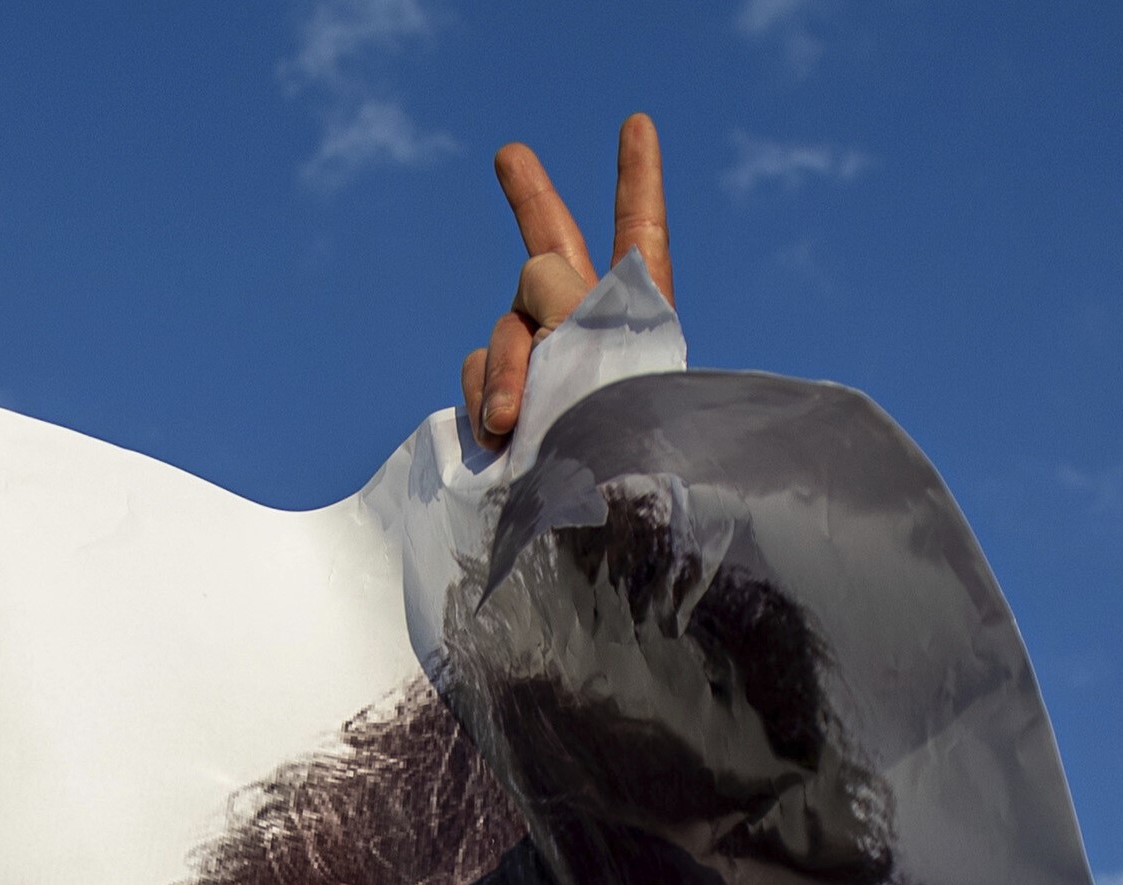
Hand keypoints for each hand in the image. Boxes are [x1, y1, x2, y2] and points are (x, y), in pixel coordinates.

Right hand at [458, 115, 671, 447]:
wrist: (599, 521)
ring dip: (507, 364)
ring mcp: (545, 361)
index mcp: (639, 309)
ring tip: (513, 420)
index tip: (637, 125)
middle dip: (529, 197)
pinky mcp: (511, 399)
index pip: (641, 230)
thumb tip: (518, 307)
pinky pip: (481, 372)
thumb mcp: (603, 347)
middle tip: (509, 155)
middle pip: (553, 247)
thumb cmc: (621, 436)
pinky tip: (498, 433)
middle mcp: (588, 324)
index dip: (637, 177)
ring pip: (506, 324)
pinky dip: (484, 395)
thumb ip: (561, 294)